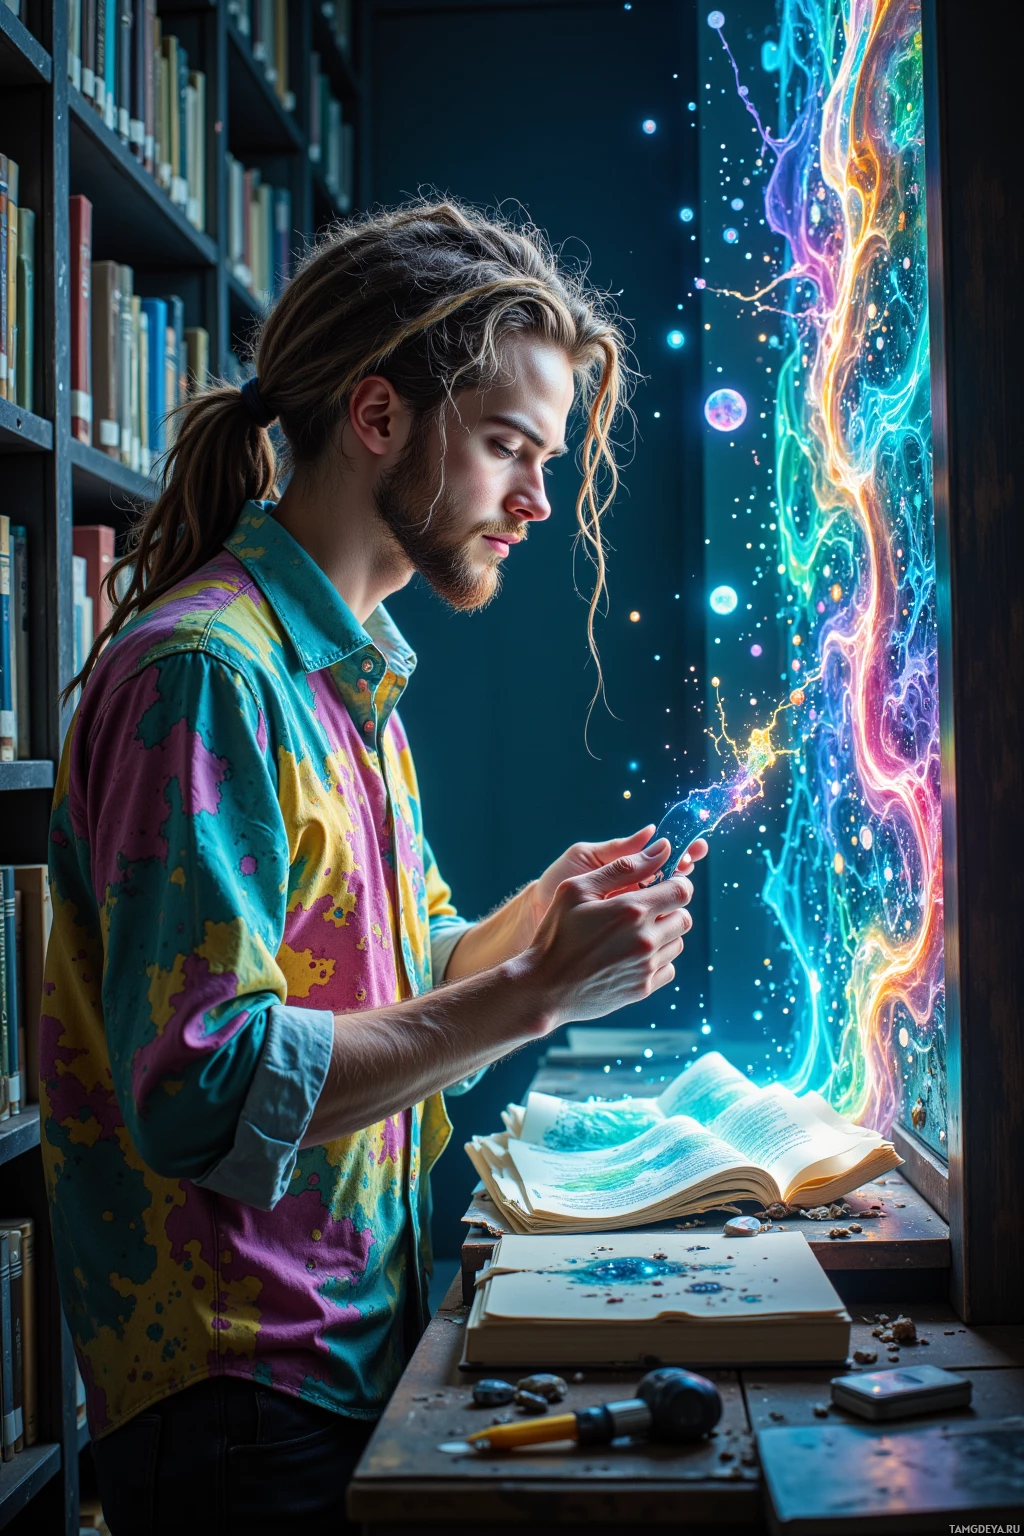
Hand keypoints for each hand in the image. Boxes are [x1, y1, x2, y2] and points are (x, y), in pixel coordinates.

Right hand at [523, 839, 696, 1025]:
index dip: (674, 884)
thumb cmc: (556, 933)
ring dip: (663, 935)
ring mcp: (645, 967)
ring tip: (633, 934)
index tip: (658, 887)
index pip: (682, 890)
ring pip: (677, 943)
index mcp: (632, 910)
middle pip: (684, 918)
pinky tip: (631, 956)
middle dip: (669, 910)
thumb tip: (662, 848)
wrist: (543, 987)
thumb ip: (622, 867)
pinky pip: (668, 969)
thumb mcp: (577, 889)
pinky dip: (657, 960)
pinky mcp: (642, 989)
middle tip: (642, 911)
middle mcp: (645, 939)